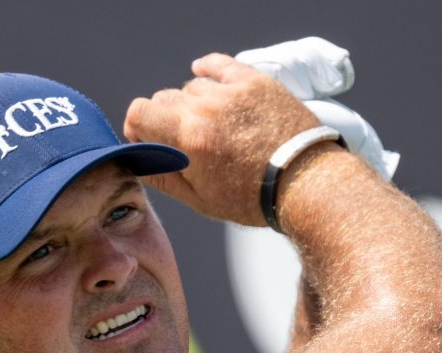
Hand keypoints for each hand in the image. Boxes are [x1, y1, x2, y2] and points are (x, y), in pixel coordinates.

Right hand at [124, 53, 325, 225]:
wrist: (305, 181)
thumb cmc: (252, 197)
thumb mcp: (200, 200)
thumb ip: (164, 176)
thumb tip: (139, 161)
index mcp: (188, 137)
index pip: (139, 112)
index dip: (137, 128)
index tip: (147, 140)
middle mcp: (206, 107)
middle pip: (163, 98)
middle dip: (165, 119)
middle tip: (183, 139)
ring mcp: (231, 91)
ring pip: (191, 86)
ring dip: (192, 103)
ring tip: (210, 123)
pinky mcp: (253, 82)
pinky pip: (218, 64)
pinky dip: (207, 69)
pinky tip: (202, 74)